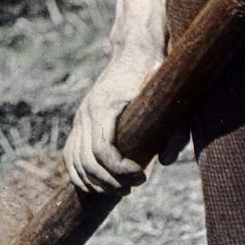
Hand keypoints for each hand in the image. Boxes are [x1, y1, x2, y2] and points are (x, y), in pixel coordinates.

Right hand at [64, 36, 162, 192]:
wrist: (134, 53)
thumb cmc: (156, 77)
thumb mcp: (171, 101)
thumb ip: (174, 131)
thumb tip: (165, 161)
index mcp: (105, 106)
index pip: (103, 150)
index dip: (120, 171)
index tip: (142, 176)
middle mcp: (86, 113)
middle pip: (87, 161)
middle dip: (110, 182)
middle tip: (134, 187)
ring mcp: (80, 118)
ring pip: (75, 162)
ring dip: (96, 183)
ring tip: (121, 190)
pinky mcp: (79, 123)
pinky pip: (69, 156)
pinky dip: (79, 175)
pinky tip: (98, 187)